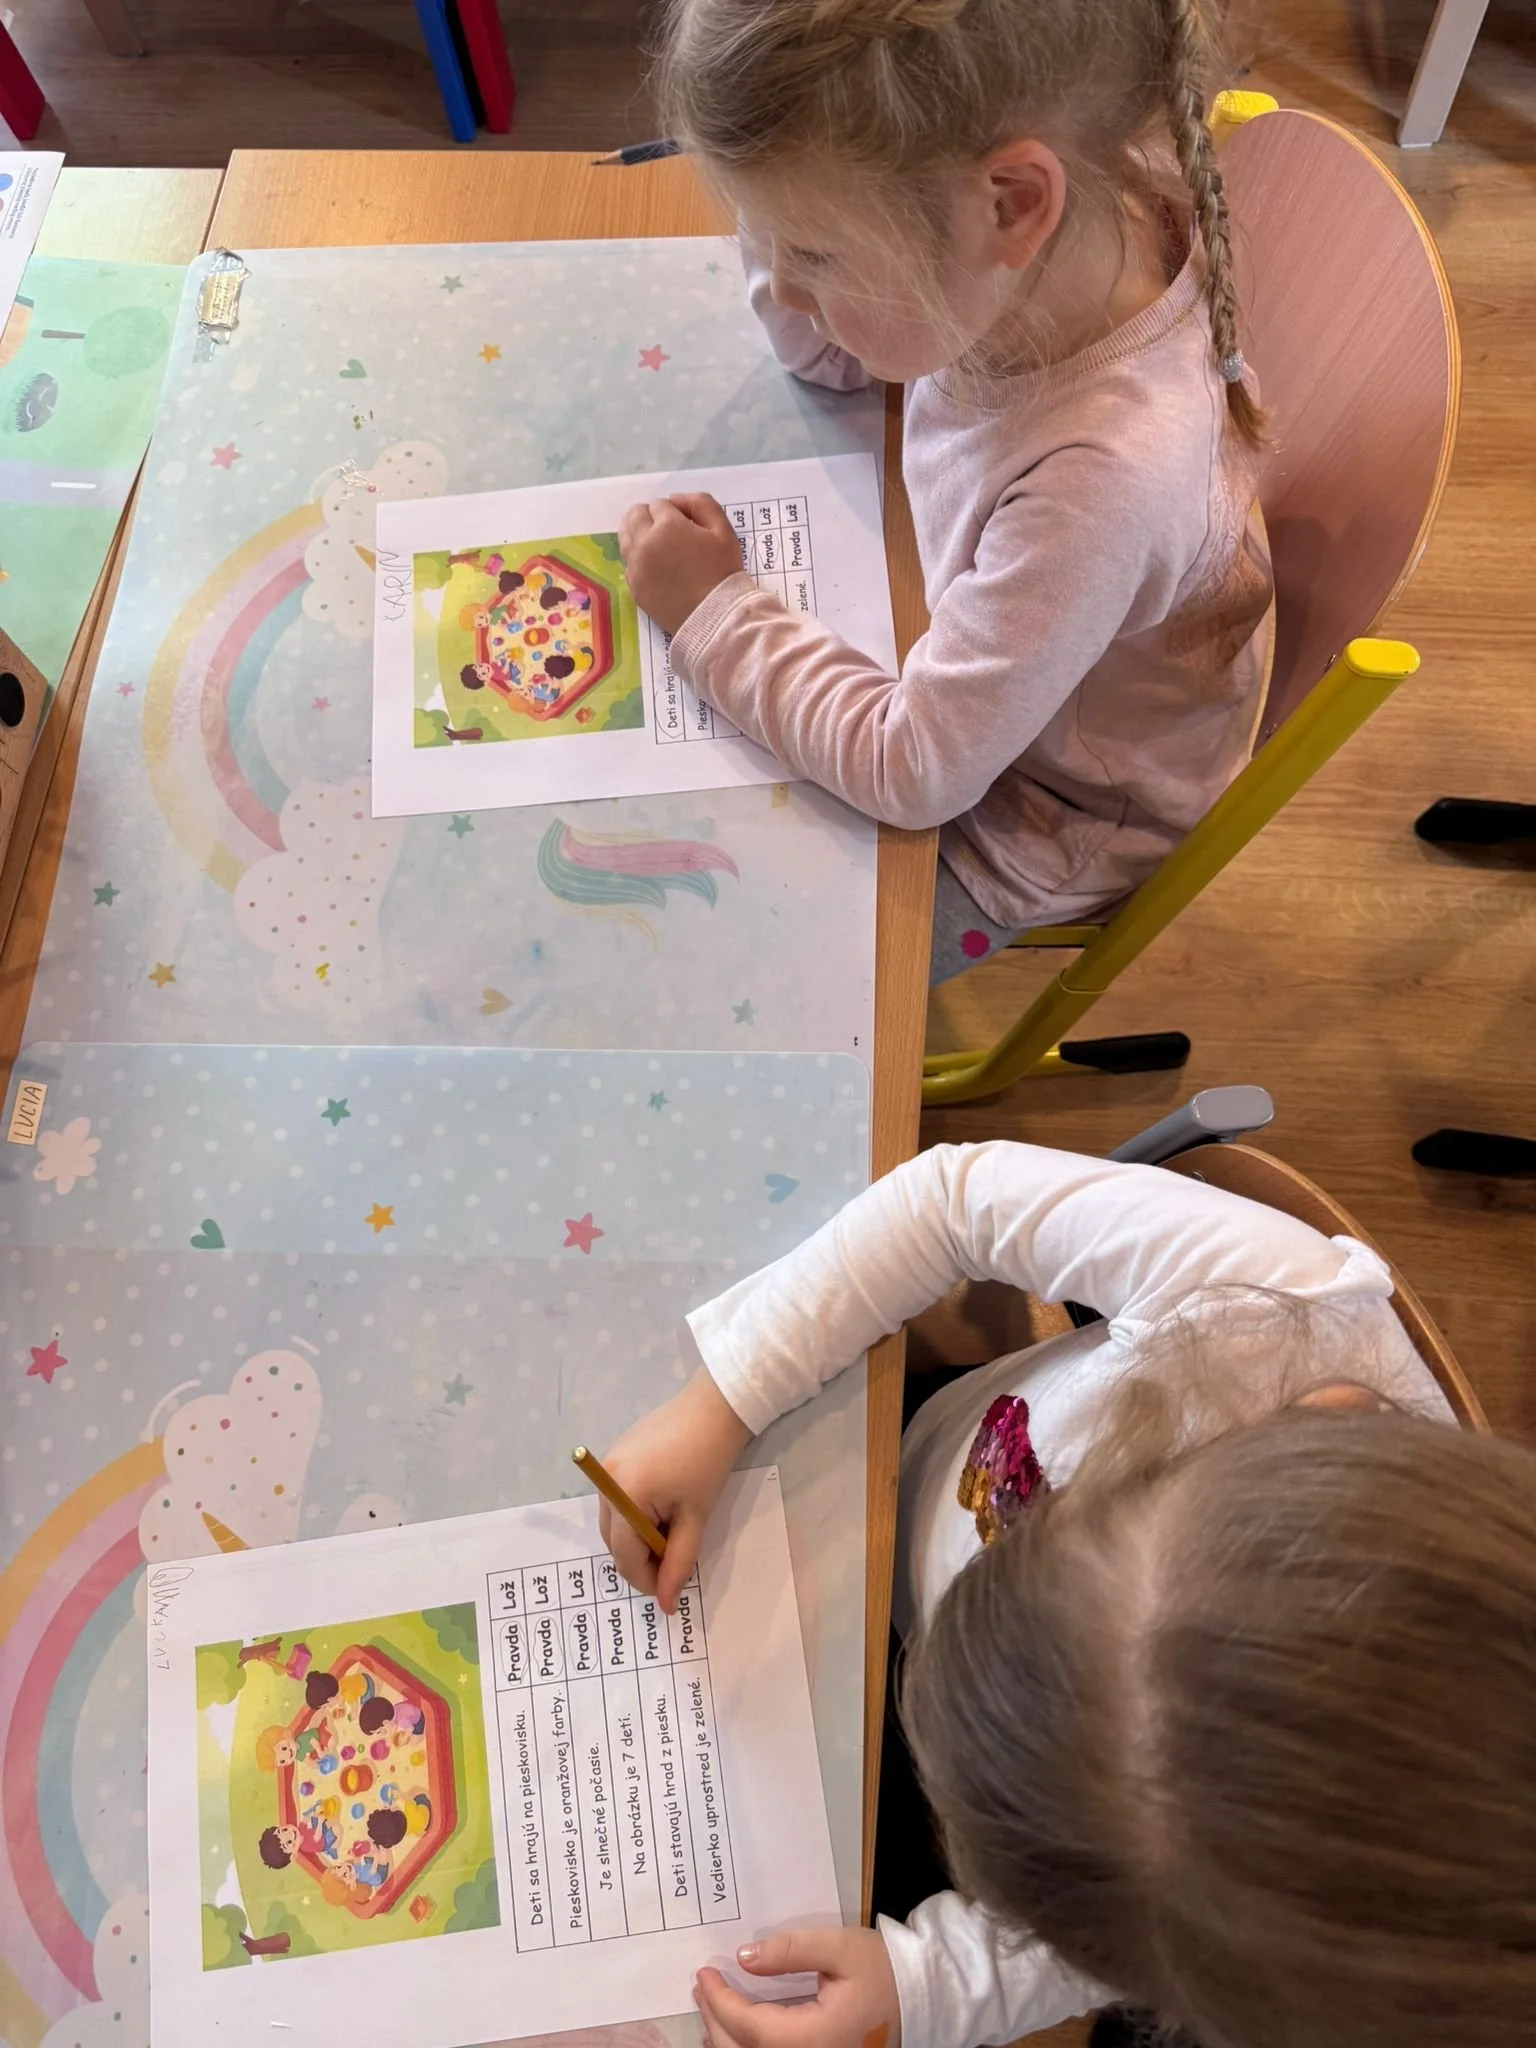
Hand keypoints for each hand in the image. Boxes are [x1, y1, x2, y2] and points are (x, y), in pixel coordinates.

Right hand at [599, 1368, 750, 1610]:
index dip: (646, 1578)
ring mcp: (607, 1463)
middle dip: (640, 1558)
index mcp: (625, 1495)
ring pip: (613, 1521)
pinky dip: (633, 1513)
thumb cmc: (708, 1463)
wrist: (714, 1408)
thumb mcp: (695, 1517)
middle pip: (613, 1540)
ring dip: (636, 1536)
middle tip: (672, 1560)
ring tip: (670, 1531)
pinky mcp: (615, 1453)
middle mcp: (606, 1480)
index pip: (625, 1555)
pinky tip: (662, 1507)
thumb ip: (678, 1562)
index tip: (669, 1588)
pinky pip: (616, 1498)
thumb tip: (666, 1603)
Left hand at [619, 492, 742, 635]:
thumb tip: (674, 500)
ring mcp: (635, 566)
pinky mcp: (634, 586)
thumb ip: (700, 503)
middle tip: (668, 531)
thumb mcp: (723, 530)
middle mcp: (644, 543)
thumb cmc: (722, 572)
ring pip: (625, 537)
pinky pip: (628, 562)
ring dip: (638, 533)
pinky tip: (655, 566)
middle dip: (649, 516)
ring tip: (658, 545)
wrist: (714, 616)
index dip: (674, 511)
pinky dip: (637, 558)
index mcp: (666, 526)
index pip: (659, 504)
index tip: (687, 524)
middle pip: (633, 515)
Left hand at [696, 1928, 899, 2047]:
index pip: (752, 2027)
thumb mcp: (839, 1947)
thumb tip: (744, 1957)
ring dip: (725, 2039)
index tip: (704, 1974)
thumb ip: (791, 1951)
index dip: (721, 2002)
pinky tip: (735, 2034)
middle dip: (716, 2020)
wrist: (916, 1997)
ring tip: (711, 2008)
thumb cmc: (881, 1969)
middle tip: (701, 1987)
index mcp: (815, 2037)